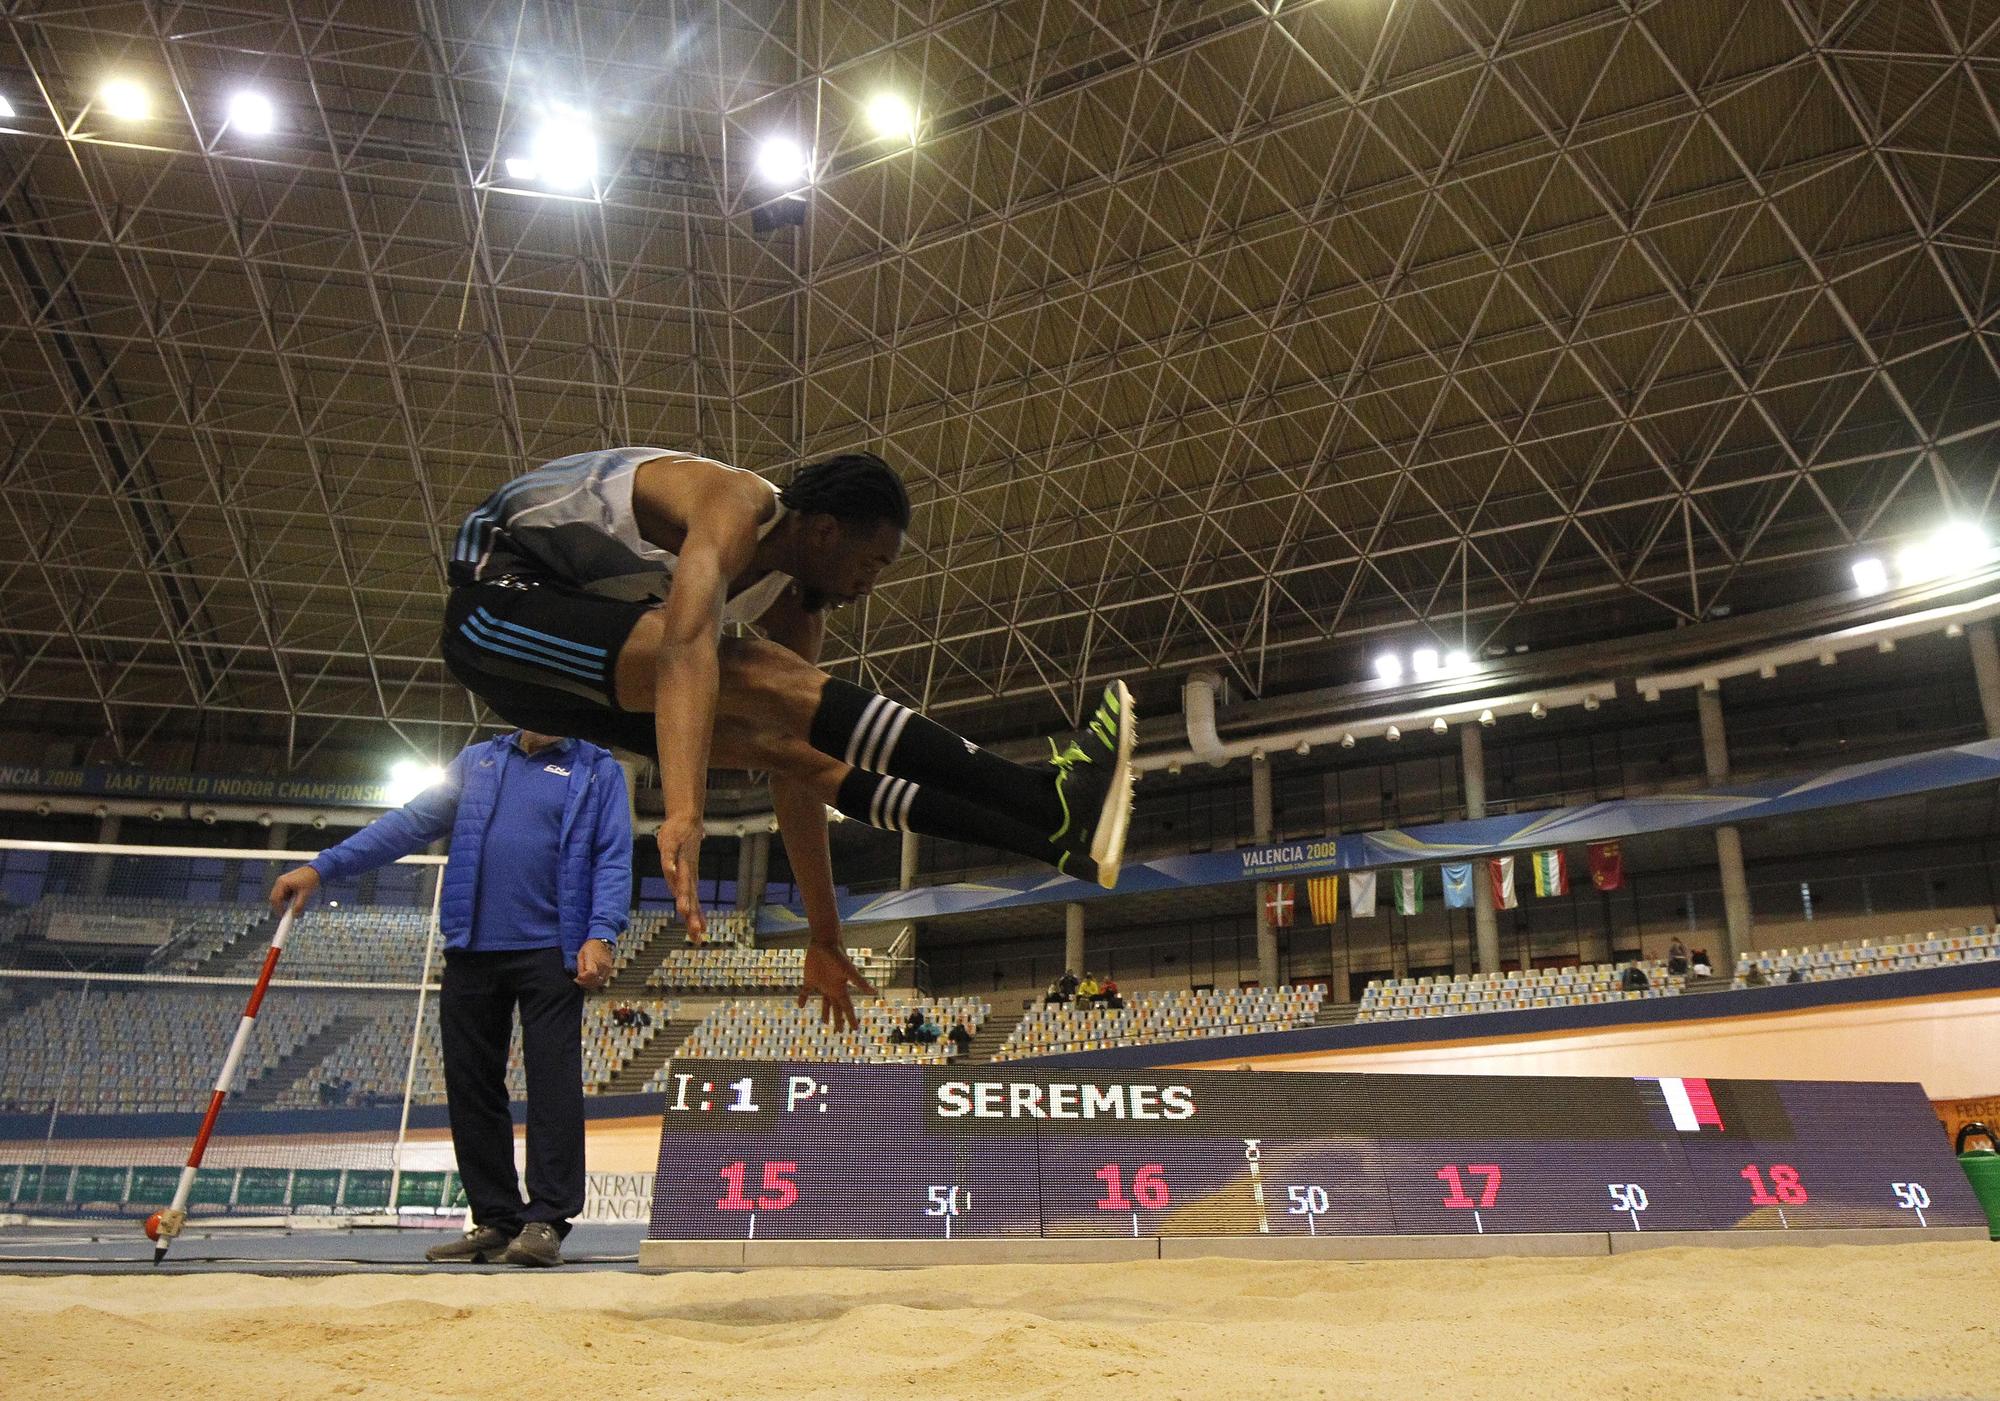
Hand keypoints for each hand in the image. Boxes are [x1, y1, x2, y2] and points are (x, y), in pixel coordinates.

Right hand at [269, 865, 319, 915]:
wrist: (317, 870)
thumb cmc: (311, 878)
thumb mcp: (305, 893)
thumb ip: (299, 905)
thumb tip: (295, 914)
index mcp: (282, 883)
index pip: (275, 899)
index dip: (278, 909)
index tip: (283, 916)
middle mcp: (280, 882)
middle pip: (275, 898)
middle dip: (280, 906)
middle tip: (287, 914)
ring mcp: (283, 882)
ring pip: (280, 896)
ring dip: (285, 902)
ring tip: (297, 901)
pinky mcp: (286, 883)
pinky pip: (284, 893)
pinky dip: (289, 898)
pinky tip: (297, 897)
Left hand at [574, 938, 614, 990]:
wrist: (602, 942)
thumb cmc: (590, 947)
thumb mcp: (581, 954)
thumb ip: (580, 967)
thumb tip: (579, 977)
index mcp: (594, 959)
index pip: (590, 973)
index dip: (583, 978)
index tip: (577, 978)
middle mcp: (602, 965)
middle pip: (595, 980)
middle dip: (585, 983)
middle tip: (579, 981)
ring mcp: (607, 968)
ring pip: (600, 982)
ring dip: (591, 984)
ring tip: (584, 982)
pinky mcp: (609, 970)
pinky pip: (604, 980)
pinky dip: (597, 983)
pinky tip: (591, 981)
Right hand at [657, 815, 705, 939]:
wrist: (687, 820)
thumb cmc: (686, 852)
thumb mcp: (689, 878)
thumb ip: (692, 901)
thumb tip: (698, 924)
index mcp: (689, 883)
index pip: (694, 906)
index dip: (695, 922)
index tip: (700, 940)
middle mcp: (687, 874)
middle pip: (689, 897)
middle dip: (691, 914)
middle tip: (695, 931)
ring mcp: (679, 860)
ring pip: (681, 879)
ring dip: (682, 894)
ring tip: (683, 908)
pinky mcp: (671, 846)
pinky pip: (669, 857)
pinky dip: (670, 864)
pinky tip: (670, 871)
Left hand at [797, 939, 876, 1032]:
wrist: (825, 942)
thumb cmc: (838, 955)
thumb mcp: (848, 971)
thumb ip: (860, 982)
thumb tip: (875, 992)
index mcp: (841, 989)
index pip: (847, 1008)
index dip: (851, 1019)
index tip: (855, 1029)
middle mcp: (832, 988)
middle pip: (836, 1008)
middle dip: (839, 1020)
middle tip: (840, 1032)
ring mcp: (821, 984)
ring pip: (824, 1002)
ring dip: (825, 1012)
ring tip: (824, 1022)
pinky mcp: (809, 979)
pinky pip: (805, 992)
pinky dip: (803, 999)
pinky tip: (801, 1005)